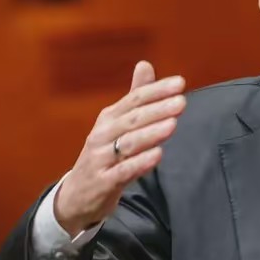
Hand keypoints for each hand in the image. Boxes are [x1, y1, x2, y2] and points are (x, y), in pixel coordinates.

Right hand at [54, 61, 186, 236]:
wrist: (78, 194)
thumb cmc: (104, 154)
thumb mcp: (117, 124)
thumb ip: (135, 97)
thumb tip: (145, 64)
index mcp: (109, 118)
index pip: (134, 99)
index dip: (156, 90)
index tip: (180, 83)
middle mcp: (103, 134)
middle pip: (132, 119)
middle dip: (158, 109)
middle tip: (181, 102)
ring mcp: (101, 158)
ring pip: (128, 143)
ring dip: (151, 133)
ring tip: (172, 125)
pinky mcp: (104, 181)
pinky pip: (123, 170)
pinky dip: (140, 162)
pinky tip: (158, 155)